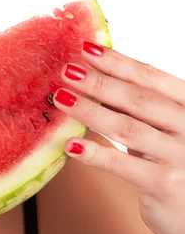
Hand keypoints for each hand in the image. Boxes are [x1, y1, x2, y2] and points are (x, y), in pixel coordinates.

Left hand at [52, 41, 184, 233]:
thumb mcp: (163, 132)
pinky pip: (123, 165)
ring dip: (89, 112)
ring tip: (60, 99)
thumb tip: (94, 81)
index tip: (86, 49)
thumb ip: (138, 111)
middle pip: (138, 99)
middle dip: (98, 82)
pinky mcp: (166, 185)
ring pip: (127, 128)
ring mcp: (182, 156)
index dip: (118, 62)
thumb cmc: (176, 168)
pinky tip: (70, 147)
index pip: (152, 78)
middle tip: (65, 70)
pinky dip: (95, 154)